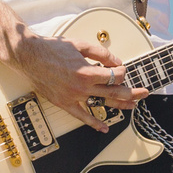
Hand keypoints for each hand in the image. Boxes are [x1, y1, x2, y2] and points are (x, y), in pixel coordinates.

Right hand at [8, 24, 143, 126]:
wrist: (29, 57)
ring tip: (133, 106)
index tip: (122, 69)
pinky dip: (94, 123)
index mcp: (86, 72)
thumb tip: (116, 61)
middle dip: (132, 93)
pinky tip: (104, 128)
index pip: (114, 76)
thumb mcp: (80, 45)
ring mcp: (73, 97)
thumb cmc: (52, 49)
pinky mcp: (64, 103)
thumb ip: (101, 53)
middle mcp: (82, 87)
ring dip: (119, 106)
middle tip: (144, 92)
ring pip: (102, 104)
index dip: (122, 72)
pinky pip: (81, 116)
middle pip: (113, 93)